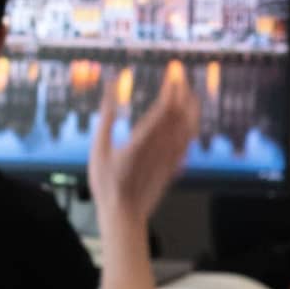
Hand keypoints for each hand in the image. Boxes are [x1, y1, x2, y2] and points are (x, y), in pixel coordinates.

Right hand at [90, 64, 199, 234]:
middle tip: (181, 77)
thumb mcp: (98, 147)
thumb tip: (111, 90)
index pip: (164, 108)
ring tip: (189, 93)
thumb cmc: (107, 183)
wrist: (123, 215)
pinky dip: (191, 128)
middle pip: (180, 114)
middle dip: (183, 92)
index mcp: (141, 141)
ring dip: (191, 108)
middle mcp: (160, 148)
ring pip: (188, 128)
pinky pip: (188, 144)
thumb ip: (107, 116)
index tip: (172, 73)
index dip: (172, 88)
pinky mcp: (174, 168)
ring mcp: (170, 159)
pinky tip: (189, 122)